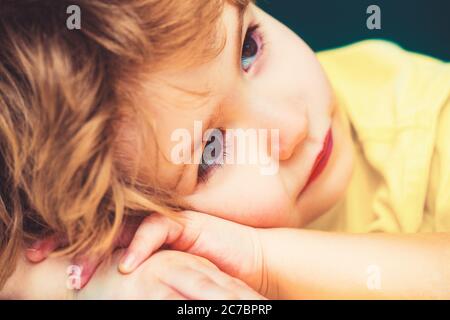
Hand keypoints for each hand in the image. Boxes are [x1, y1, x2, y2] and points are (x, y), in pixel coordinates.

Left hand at [26, 212, 267, 294]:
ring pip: (124, 225)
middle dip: (69, 239)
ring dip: (99, 249)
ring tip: (78, 275)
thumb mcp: (163, 276)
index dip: (68, 239)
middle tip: (38, 255)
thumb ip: (138, 274)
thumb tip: (105, 283)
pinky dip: (141, 246)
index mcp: (139, 234)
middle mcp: (148, 223)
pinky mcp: (186, 223)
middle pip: (101, 224)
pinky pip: (158, 228)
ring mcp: (166, 220)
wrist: (247, 265)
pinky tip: (127, 266)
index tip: (38, 256)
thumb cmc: (205, 273)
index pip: (98, 231)